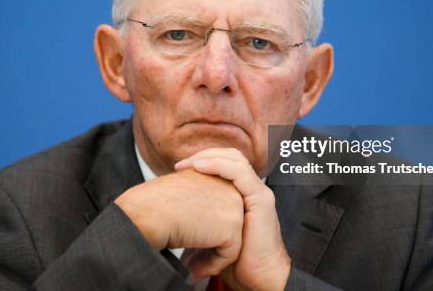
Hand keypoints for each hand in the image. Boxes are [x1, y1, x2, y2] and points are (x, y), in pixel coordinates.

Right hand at [114, 169, 243, 279]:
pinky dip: (211, 266)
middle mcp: (228, 186)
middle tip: (189, 260)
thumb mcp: (179, 196)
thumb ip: (195, 203)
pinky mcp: (233, 224)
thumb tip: (199, 224)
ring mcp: (233, 204)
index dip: (203, 230)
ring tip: (190, 267)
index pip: (218, 210)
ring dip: (210, 257)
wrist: (149, 211)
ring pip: (230, 240)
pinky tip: (193, 271)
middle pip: (227, 224)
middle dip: (210, 244)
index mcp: (213, 175)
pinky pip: (229, 254)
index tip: (185, 245)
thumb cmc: (152, 205)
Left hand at [175, 148, 290, 290]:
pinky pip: (240, 173)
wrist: (259, 279)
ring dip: (209, 157)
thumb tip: (170, 227)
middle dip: (204, 155)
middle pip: (229, 155)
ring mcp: (258, 192)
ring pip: (235, 159)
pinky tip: (201, 167)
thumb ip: (199, 224)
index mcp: (242, 192)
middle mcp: (251, 188)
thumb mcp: (212, 234)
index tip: (179, 168)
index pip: (223, 162)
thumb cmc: (238, 261)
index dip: (202, 160)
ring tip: (189, 164)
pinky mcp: (261, 199)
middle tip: (181, 165)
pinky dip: (219, 166)